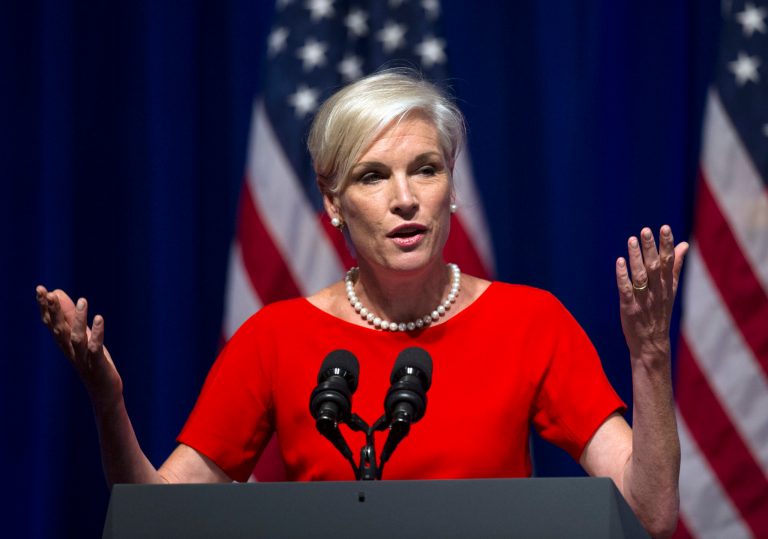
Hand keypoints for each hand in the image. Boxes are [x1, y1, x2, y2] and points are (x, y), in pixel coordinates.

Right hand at [36, 286, 122, 408]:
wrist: (104, 392)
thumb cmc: (92, 361)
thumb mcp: (82, 336)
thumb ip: (70, 316)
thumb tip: (58, 292)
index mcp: (65, 344)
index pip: (51, 324)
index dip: (46, 308)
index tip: (41, 290)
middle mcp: (71, 351)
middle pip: (59, 330)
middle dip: (54, 312)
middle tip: (50, 294)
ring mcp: (83, 359)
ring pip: (76, 338)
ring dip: (77, 320)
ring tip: (83, 301)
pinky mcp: (97, 365)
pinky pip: (95, 348)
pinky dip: (96, 334)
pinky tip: (99, 319)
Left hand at [615, 226, 688, 361]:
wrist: (652, 344)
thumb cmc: (659, 313)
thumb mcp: (671, 290)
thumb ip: (676, 267)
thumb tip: (684, 245)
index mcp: (668, 286)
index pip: (670, 262)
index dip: (667, 245)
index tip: (664, 228)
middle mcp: (657, 291)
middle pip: (656, 267)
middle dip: (651, 248)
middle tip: (646, 230)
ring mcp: (644, 300)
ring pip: (641, 276)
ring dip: (636, 258)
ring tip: (631, 240)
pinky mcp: (629, 308)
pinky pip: (626, 290)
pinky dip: (623, 276)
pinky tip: (620, 262)